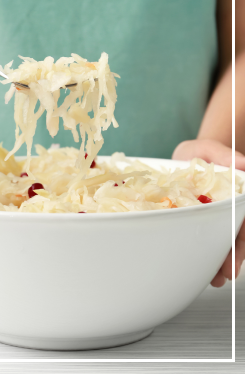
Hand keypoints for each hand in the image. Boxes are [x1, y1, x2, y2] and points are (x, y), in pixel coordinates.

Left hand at [172, 139, 244, 286]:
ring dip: (219, 259)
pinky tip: (201, 265)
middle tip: (224, 276)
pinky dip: (204, 250)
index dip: (239, 242)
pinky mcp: (200, 218)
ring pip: (221, 240)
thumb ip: (223, 155)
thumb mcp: (209, 149)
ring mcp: (215, 215)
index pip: (241, 221)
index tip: (234, 260)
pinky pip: (204, 236)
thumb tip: (243, 163)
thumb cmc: (201, 152)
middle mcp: (229, 207)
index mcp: (236, 194)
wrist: (189, 155)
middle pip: (235, 235)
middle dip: (231, 257)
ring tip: (214, 278)